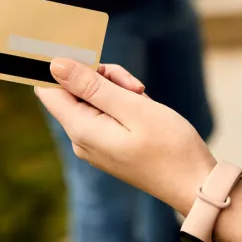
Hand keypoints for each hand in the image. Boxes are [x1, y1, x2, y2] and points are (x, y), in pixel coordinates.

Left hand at [35, 59, 216, 214]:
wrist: (194, 184)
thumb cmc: (170, 146)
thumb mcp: (134, 108)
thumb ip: (92, 86)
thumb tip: (55, 65)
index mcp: (82, 130)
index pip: (47, 89)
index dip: (63, 68)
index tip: (92, 57)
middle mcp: (81, 138)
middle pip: (73, 90)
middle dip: (101, 76)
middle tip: (134, 85)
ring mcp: (95, 144)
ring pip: (93, 99)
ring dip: (116, 89)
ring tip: (144, 97)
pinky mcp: (110, 146)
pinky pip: (106, 114)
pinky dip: (124, 103)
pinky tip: (145, 108)